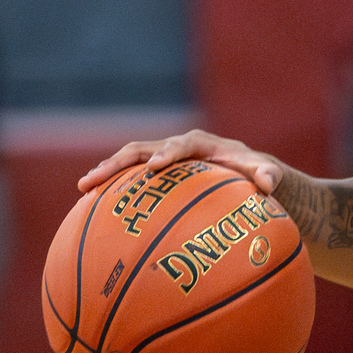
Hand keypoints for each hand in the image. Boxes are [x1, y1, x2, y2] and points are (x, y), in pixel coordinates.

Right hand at [77, 128, 283, 196]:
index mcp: (201, 144)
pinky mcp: (157, 175)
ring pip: (130, 163)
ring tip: (84, 189)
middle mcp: (176, 147)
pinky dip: (115, 190)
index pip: (180, 144)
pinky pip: (132, 180)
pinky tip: (94, 209)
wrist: (246, 173)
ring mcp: (163, 160)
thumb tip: (268, 183)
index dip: (166, 153)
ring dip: (107, 174)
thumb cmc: (257, 174)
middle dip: (118, 162)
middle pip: (142, 149)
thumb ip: (269, 175)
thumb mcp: (267, 174)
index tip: (154, 168)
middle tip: (95, 177)